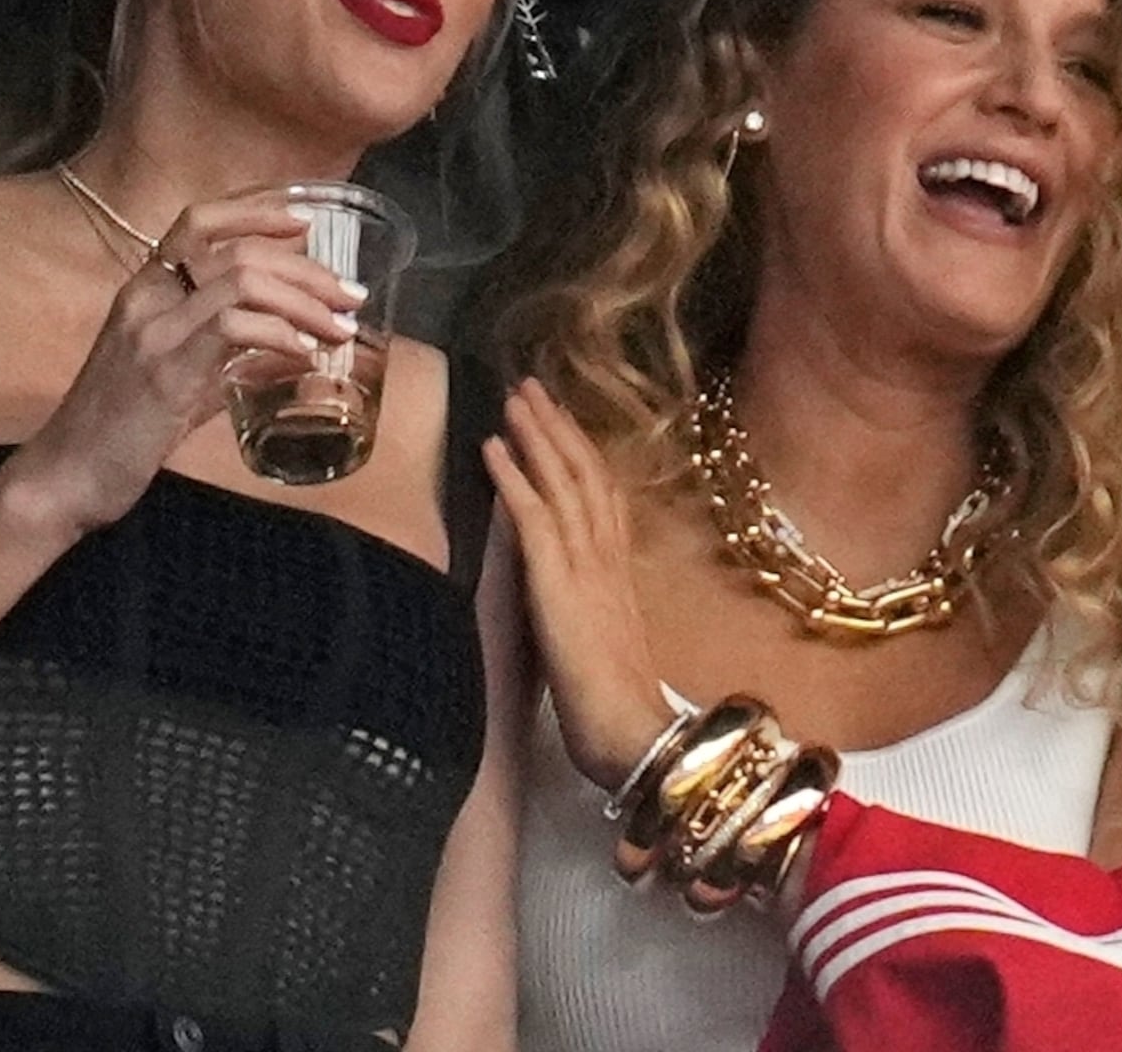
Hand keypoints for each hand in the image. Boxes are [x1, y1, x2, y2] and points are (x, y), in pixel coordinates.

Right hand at [0, 187, 366, 534]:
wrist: (64, 476)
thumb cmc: (115, 432)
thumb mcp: (172, 383)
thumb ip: (221, 362)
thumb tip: (281, 357)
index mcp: (143, 292)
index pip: (197, 220)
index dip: (256, 212)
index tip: (306, 224)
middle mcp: (146, 299)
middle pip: (237, 250)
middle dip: (306, 269)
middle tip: (349, 295)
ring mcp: (154, 333)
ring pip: (242, 281)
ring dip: (304, 300)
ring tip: (340, 327)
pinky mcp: (166, 373)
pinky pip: (233, 328)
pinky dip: (281, 334)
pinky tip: (305, 354)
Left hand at [486, 379, 680, 792]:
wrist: (632, 735)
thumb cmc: (616, 707)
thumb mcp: (600, 644)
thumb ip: (587, 611)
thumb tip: (561, 597)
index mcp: (618, 575)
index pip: (603, 498)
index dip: (582, 454)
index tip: (563, 420)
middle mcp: (606, 560)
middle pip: (585, 475)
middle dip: (558, 428)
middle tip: (533, 387)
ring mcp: (583, 567)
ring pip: (562, 483)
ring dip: (535, 435)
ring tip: (513, 397)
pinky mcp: (556, 583)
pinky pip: (533, 517)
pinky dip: (511, 476)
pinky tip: (490, 445)